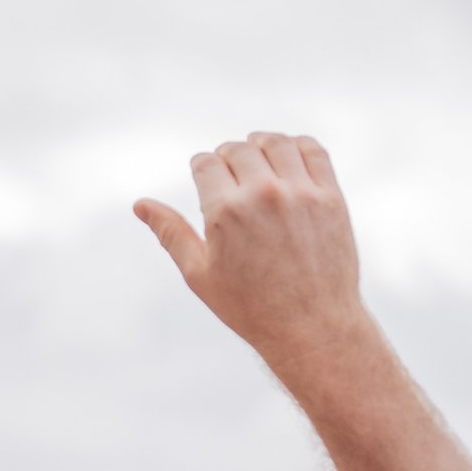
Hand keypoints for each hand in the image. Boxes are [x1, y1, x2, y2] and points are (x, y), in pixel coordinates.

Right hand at [135, 135, 365, 369]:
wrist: (313, 328)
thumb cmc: (250, 307)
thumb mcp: (200, 274)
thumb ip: (170, 232)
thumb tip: (140, 204)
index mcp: (225, 211)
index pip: (205, 162)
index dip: (201, 168)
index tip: (205, 178)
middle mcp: (263, 194)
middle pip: (237, 149)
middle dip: (227, 157)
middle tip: (230, 175)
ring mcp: (301, 193)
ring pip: (275, 142)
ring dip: (260, 144)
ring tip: (257, 159)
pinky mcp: (331, 197)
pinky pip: (312, 150)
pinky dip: (297, 146)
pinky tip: (288, 160)